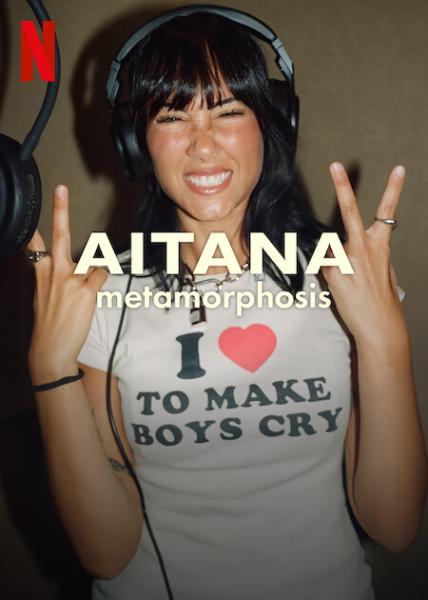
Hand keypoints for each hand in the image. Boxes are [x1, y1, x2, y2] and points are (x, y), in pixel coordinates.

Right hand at [28, 185, 107, 381]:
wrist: (50, 349)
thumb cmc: (48, 326)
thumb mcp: (42, 299)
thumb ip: (51, 280)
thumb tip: (68, 270)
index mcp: (41, 274)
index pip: (35, 244)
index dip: (34, 227)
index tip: (31, 209)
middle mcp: (54, 272)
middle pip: (59, 235)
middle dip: (60, 209)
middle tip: (61, 188)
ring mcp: (70, 279)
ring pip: (91, 262)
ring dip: (93, 273)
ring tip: (80, 296)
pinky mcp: (86, 289)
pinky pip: (101, 274)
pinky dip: (102, 279)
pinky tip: (95, 291)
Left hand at [322, 162, 407, 347]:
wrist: (380, 325)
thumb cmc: (382, 298)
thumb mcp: (383, 270)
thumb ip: (368, 253)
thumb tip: (351, 247)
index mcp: (381, 246)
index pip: (387, 212)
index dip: (394, 189)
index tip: (398, 169)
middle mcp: (364, 248)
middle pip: (350, 212)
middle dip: (343, 187)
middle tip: (335, 165)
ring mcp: (348, 260)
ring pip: (330, 249)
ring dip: (332, 261)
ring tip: (349, 283)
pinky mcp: (334, 273)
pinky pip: (323, 265)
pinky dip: (327, 273)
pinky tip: (340, 286)